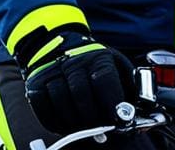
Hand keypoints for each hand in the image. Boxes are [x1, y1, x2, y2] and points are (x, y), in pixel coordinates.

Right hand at [20, 30, 134, 134]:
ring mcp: (51, 72)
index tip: (120, 119)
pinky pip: (44, 110)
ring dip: (76, 124)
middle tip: (103, 130)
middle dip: (94, 119)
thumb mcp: (116, 66)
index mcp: (96, 57)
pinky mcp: (35, 84)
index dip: (112, 103)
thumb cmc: (94, 64)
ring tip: (86, 129)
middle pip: (81, 94)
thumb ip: (130, 87)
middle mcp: (72, 61)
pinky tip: (68, 125)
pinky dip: (57, 123)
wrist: (58, 44)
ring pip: (62, 103)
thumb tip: (139, 112)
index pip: (103, 80)